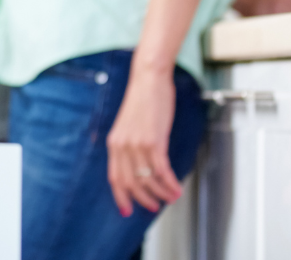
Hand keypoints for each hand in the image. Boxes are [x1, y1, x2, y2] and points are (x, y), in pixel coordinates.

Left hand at [106, 69, 181, 216]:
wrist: (148, 80)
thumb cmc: (142, 100)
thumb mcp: (129, 126)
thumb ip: (129, 145)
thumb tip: (137, 166)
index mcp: (114, 143)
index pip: (115, 178)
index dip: (121, 197)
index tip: (127, 210)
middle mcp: (122, 146)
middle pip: (131, 184)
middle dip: (144, 200)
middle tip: (154, 207)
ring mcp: (137, 144)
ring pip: (149, 180)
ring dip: (162, 193)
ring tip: (171, 197)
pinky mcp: (154, 141)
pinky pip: (162, 171)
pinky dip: (170, 184)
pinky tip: (177, 188)